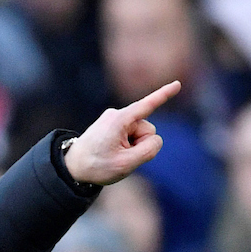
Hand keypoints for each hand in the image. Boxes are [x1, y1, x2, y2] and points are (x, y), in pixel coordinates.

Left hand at [64, 80, 181, 185]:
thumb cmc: (97, 166)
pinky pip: (132, 135)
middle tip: (119, 156)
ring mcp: (114, 119)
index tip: (178, 84)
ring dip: (133, 146)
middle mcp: (117, 115)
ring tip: (113, 154)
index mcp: (119, 120)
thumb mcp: (126, 163)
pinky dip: (128, 145)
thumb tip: (154, 139)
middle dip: (140, 144)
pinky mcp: (113, 124)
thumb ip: (149, 150)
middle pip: (148, 130)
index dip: (164, 94)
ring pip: (141, 134)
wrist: (72, 167)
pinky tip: (114, 151)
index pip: (147, 106)